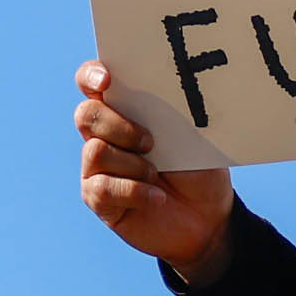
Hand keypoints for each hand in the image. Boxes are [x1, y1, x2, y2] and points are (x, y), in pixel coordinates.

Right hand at [77, 60, 238, 279]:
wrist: (208, 219)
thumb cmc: (198, 171)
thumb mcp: (190, 138)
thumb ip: (166, 115)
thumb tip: (159, 96)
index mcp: (123, 110)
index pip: (92, 81)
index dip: (91, 75)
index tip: (107, 81)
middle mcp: (103, 134)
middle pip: (86, 114)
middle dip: (118, 125)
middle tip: (150, 142)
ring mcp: (96, 167)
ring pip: (96, 151)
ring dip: (133, 164)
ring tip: (157, 175)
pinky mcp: (98, 198)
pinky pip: (102, 188)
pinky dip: (134, 192)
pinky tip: (157, 198)